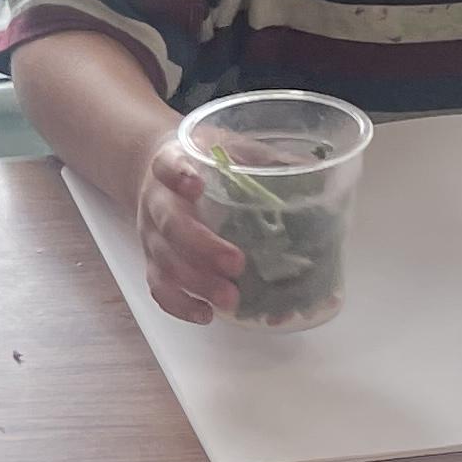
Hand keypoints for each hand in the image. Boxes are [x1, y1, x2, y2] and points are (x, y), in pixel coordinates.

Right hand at [139, 134, 247, 325]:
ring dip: (197, 284)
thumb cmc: (202, 163)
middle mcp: (156, 202)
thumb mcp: (228, 147)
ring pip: (166, 262)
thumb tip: (311, 167)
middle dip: (203, 247)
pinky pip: (160, 288)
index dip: (179, 176)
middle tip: (237, 264)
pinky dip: (180, 305)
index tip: (197, 184)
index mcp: (171, 165)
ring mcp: (151, 236)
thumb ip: (259, 157)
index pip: (168, 166)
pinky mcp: (154, 262)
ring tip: (230, 299)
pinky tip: (206, 314)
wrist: (159, 177)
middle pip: (171, 225)